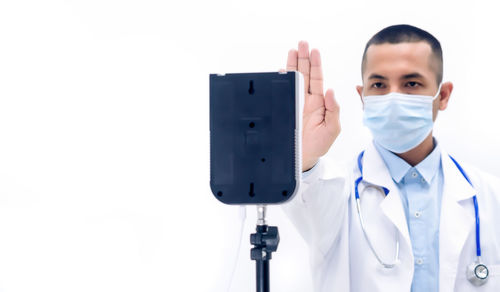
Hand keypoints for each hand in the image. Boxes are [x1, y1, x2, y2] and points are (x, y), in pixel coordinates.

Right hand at [286, 41, 340, 170]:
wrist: (302, 159)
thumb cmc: (319, 145)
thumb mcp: (332, 129)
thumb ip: (334, 110)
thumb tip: (331, 91)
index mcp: (319, 103)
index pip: (318, 79)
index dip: (316, 64)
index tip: (314, 51)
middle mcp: (307, 100)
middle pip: (305, 74)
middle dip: (303, 58)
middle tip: (302, 43)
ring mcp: (295, 104)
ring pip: (294, 80)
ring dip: (292, 65)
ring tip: (292, 51)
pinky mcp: (285, 109)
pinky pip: (282, 93)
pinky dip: (281, 81)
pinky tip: (281, 71)